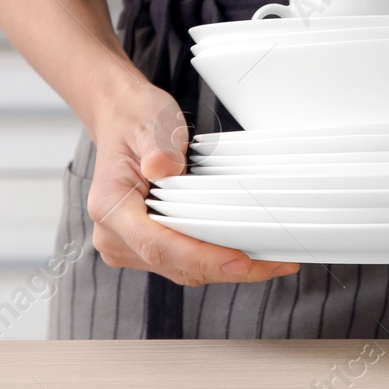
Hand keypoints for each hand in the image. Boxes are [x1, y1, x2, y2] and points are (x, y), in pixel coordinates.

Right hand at [85, 84, 300, 285]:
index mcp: (110, 208)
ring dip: (227, 268)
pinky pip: (184, 262)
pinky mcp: (146, 247)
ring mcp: (129, 245)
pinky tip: (248, 252)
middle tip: (277, 263)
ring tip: (272, 260)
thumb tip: (164, 169)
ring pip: (184, 270)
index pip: (158, 245)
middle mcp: (115, 235)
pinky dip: (215, 259)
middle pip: (176, 265)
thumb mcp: (150, 124)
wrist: (122, 118)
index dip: (201, 258)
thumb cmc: (136, 121)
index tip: (239, 261)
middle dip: (228, 268)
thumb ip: (158, 148)